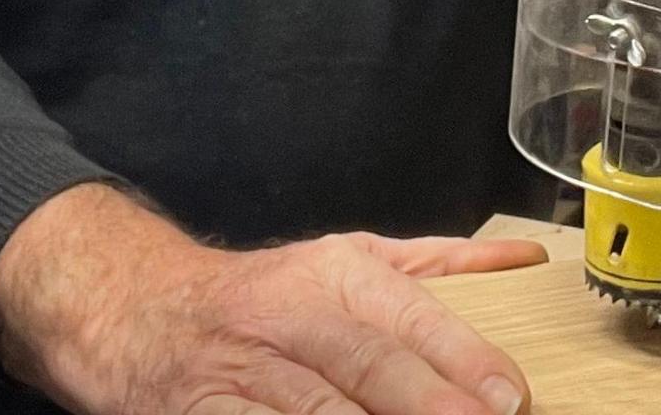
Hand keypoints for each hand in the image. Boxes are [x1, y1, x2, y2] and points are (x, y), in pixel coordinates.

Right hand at [0, 184, 543, 414]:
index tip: (509, 396)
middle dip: (427, 402)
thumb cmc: (260, 296)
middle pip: (366, 363)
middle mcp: (288, 315)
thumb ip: (436, 267)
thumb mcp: (346, 261)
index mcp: (333, 273)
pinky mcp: (202, 413)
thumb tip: (525, 261)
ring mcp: (241, 370)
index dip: (461, 358)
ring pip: (314, 411)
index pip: (408, 313)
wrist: (135, 309)